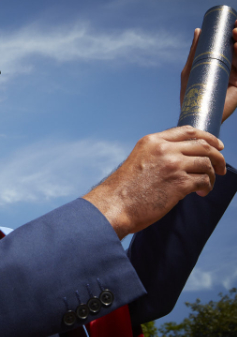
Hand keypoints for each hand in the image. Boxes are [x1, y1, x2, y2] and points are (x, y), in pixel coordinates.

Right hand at [83, 126, 225, 238]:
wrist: (115, 204)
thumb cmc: (124, 188)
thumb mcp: (138, 161)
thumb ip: (158, 156)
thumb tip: (181, 161)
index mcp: (152, 141)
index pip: (187, 131)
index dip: (207, 137)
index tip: (217, 145)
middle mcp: (164, 149)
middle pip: (203, 145)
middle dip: (217, 156)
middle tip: (221, 168)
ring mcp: (172, 165)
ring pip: (206, 163)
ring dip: (212, 175)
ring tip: (207, 185)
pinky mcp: (179, 183)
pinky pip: (203, 181)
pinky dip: (206, 187)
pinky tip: (200, 193)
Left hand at [180, 21, 236, 122]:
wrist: (196, 114)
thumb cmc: (191, 93)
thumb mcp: (191, 68)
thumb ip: (195, 51)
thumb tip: (198, 30)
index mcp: (223, 62)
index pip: (234, 43)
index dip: (236, 32)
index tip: (232, 22)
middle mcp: (234, 68)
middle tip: (235, 28)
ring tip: (235, 36)